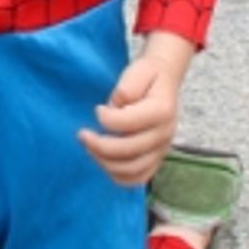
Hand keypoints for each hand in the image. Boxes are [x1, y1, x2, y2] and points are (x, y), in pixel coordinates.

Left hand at [78, 51, 183, 187]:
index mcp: (162, 111)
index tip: (97, 109)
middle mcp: (164, 134)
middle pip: (129, 150)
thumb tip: (113, 108)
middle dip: (99, 145)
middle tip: (82, 134)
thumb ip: (126, 89)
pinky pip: (138, 178)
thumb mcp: (138, 71)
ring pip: (132, 169)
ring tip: (90, 148)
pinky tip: (103, 161)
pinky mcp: (157, 158)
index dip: (107, 119)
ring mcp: (162, 149)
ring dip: (105, 162)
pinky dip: (118, 175)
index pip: (129, 123)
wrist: (165, 79)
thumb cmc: (147, 75)